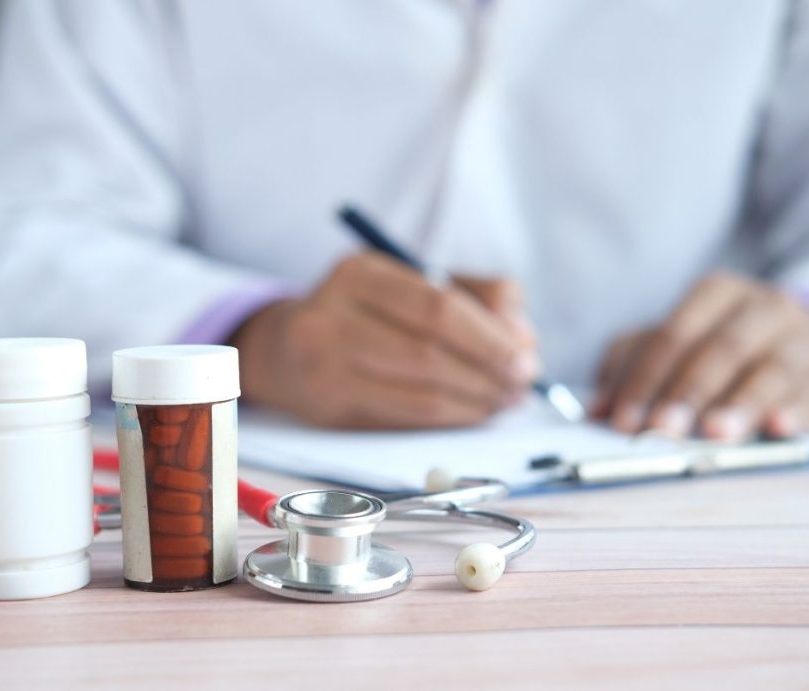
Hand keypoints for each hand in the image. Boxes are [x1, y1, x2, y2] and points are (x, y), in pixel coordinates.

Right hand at [231, 252, 537, 428]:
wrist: (283, 350)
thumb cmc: (365, 313)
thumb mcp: (410, 282)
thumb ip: (475, 296)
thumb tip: (522, 337)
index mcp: (358, 273)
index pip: (437, 307)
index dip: (489, 337)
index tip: (525, 356)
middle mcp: (332, 317)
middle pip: (429, 352)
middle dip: (488, 373)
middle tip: (521, 383)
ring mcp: (324, 367)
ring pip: (420, 394)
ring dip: (475, 403)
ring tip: (504, 400)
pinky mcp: (328, 410)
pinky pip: (404, 419)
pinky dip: (449, 420)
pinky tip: (473, 413)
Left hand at [592, 272, 808, 439]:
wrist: (803, 338)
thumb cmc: (720, 345)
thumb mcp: (675, 342)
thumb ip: (632, 367)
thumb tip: (595, 410)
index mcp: (714, 294)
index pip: (674, 335)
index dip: (645, 379)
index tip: (623, 420)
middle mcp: (761, 309)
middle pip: (720, 349)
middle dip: (687, 393)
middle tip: (661, 432)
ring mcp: (801, 341)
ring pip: (771, 369)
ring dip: (740, 403)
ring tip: (715, 435)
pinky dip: (796, 411)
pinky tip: (778, 429)